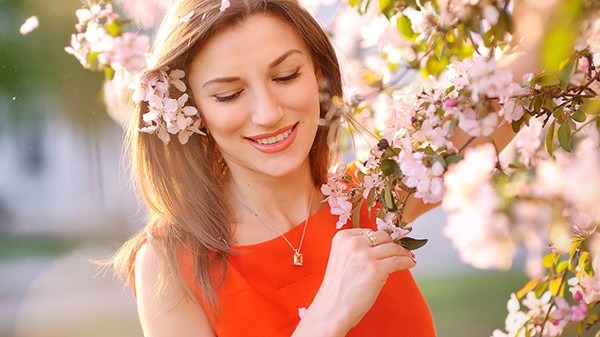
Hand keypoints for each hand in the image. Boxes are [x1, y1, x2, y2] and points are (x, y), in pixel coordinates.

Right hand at [294, 228, 415, 335]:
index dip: (380, 239)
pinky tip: (410, 263)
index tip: (387, 244)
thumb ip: (356, 248)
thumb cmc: (337, 288)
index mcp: (342, 237)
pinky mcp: (376, 269)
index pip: (369, 231)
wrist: (332, 309)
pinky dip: (407, 261)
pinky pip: (399, 260)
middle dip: (392, 244)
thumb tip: (382, 244)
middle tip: (400, 251)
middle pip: (383, 236)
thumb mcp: (341, 258)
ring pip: (393, 247)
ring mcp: (365, 255)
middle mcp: (353, 243)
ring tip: (407, 257)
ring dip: (403, 253)